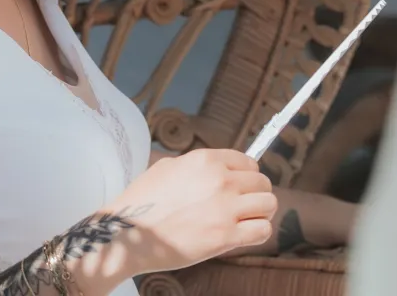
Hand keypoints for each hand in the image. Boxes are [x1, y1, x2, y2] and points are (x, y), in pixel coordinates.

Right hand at [94, 149, 276, 280]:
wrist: (128, 233)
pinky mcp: (226, 237)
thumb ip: (194, 166)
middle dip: (255, 194)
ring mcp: (225, 208)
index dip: (247, 175)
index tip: (242, 186)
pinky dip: (258, 232)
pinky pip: (262, 230)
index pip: (248, 161)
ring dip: (261, 212)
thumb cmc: (142, 201)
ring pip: (268, 204)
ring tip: (247, 220)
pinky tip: (245, 234)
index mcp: (206, 160)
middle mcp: (221, 179)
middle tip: (243, 206)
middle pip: (262, 182)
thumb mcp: (167, 168)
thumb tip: (213, 168)